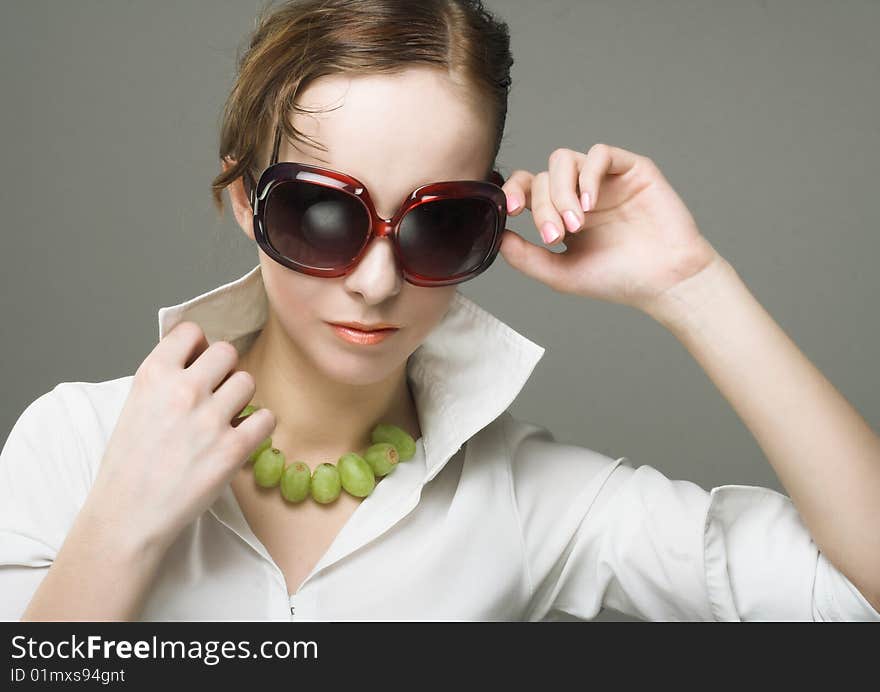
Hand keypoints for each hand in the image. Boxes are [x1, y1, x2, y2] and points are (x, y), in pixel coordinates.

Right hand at [87, 322, 275, 553]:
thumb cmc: (129, 465)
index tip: (197, 364)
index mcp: (153, 375)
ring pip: (248, 382)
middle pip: (227, 352)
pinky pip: (266, 418)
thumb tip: (201, 359)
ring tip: (224, 419)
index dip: (198, 347)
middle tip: (215, 394)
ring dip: (241, 399)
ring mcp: (210, 419)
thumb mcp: (135, 405)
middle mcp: (183, 391)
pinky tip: (243, 437)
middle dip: (225, 370)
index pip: (191, 331)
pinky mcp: (233, 449)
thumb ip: (166, 379)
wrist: (127, 516)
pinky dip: (259, 426)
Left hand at [498, 143, 722, 311]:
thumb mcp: (561, 273)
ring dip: (562, 190)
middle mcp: (580, 191)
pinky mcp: (631, 168)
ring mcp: (604, 179)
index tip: (510, 211)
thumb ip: (526, 257)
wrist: (664, 281)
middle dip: (543, 206)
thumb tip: (496, 237)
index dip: (512, 192)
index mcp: (561, 212)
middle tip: (557, 235)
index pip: (526, 187)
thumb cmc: (617, 279)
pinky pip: (599, 154)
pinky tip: (591, 204)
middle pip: (542, 176)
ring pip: (564, 160)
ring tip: (576, 223)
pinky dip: (589, 175)